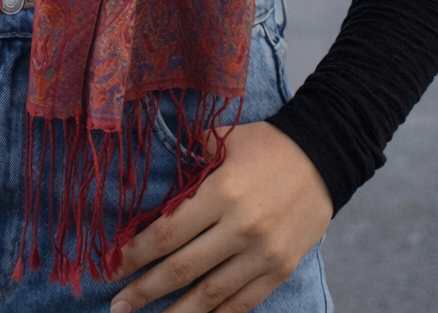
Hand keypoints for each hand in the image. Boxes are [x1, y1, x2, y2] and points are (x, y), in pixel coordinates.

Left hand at [111, 121, 332, 312]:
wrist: (325, 156)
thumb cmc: (268, 145)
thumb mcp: (226, 141)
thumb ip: (192, 160)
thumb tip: (158, 178)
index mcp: (222, 192)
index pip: (168, 232)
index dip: (136, 253)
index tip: (112, 266)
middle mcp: (240, 228)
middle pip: (181, 269)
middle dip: (144, 290)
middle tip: (117, 306)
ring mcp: (262, 254)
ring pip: (210, 295)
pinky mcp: (280, 269)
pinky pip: (242, 303)